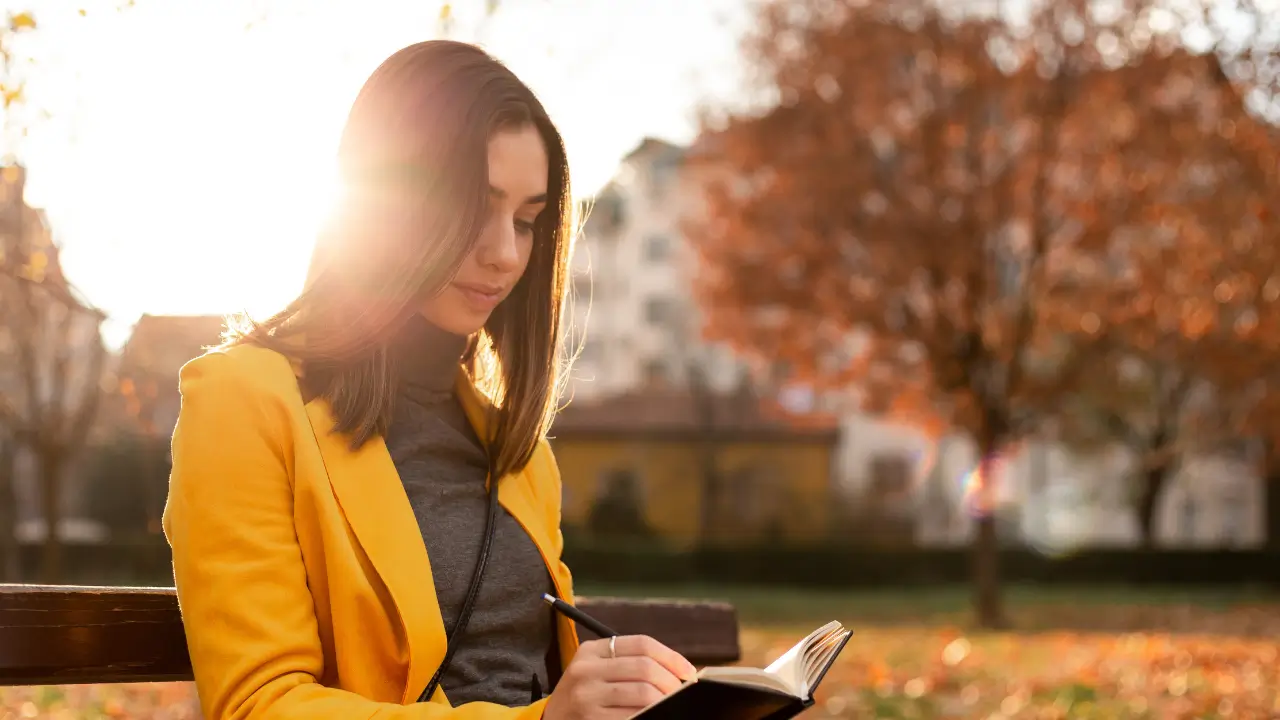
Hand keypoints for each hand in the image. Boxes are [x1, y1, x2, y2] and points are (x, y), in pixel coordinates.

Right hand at [542, 635, 696, 719]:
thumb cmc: (584, 698)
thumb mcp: (596, 672)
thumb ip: (629, 666)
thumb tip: (680, 672)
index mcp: (592, 651)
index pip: (642, 644)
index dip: (672, 657)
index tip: (689, 673)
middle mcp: (586, 670)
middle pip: (644, 668)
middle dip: (671, 683)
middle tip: (682, 694)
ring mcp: (586, 696)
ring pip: (642, 694)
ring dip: (664, 702)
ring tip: (672, 707)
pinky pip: (632, 716)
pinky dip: (650, 716)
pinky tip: (656, 717)